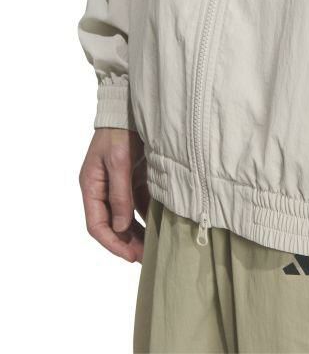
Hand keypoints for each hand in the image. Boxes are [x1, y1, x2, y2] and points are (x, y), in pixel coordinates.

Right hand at [79, 128, 148, 262]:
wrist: (128, 108)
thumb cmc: (119, 132)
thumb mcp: (119, 162)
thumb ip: (119, 194)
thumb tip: (120, 226)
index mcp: (91, 186)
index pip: (97, 225)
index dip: (113, 243)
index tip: (130, 256)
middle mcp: (102, 188)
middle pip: (112, 224)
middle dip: (127, 242)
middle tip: (145, 257)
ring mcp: (118, 184)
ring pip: (126, 216)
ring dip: (137, 231)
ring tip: (153, 246)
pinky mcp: (133, 177)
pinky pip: (139, 202)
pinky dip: (147, 214)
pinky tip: (159, 224)